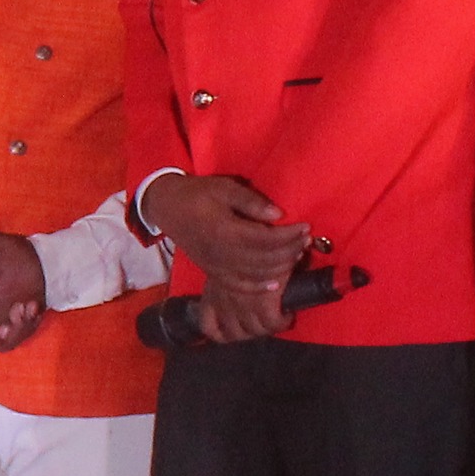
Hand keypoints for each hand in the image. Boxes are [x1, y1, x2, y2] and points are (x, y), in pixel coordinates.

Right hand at [140, 173, 310, 339]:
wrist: (169, 207)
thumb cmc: (198, 194)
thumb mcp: (224, 188)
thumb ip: (252, 201)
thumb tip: (279, 214)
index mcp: (226, 231)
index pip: (266, 239)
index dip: (289, 235)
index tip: (305, 226)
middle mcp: (223, 254)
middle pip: (265, 260)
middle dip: (290, 250)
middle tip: (305, 239)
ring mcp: (218, 267)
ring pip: (257, 275)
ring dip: (281, 268)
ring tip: (296, 254)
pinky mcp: (214, 273)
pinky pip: (240, 286)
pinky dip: (260, 287)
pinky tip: (276, 282)